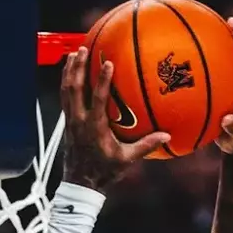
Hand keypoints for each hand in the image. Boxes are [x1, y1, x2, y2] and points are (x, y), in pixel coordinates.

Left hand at [60, 47, 170, 190]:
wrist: (80, 183)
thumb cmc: (105, 171)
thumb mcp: (127, 159)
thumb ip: (145, 146)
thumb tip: (167, 136)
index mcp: (94, 127)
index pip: (98, 99)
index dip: (102, 80)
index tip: (108, 63)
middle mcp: (79, 120)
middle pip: (75, 88)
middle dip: (79, 68)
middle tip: (84, 49)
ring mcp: (70, 120)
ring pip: (66, 90)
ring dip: (69, 71)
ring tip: (74, 54)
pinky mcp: (67, 122)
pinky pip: (64, 97)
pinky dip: (66, 82)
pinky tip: (69, 73)